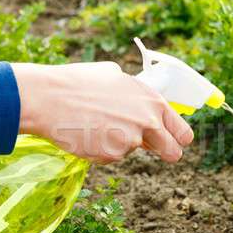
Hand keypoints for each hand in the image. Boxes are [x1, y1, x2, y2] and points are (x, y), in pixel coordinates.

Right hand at [11, 62, 193, 162]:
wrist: (49, 97)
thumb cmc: (79, 82)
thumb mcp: (115, 75)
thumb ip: (135, 92)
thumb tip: (141, 100)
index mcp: (153, 101)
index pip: (183, 131)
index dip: (178, 139)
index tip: (173, 142)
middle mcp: (148, 122)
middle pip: (172, 152)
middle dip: (165, 153)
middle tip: (151, 149)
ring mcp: (131, 140)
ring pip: (132, 151)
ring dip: (119, 144)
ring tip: (95, 124)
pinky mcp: (112, 154)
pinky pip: (111, 156)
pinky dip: (101, 149)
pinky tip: (86, 133)